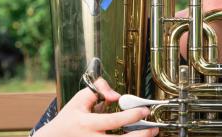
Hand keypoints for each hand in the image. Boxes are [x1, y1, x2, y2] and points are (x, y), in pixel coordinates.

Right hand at [33, 78, 157, 135]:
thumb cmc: (68, 119)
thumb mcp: (79, 99)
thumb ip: (99, 90)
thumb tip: (116, 95)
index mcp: (87, 124)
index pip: (113, 121)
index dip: (131, 116)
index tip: (144, 110)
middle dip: (140, 136)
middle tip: (153, 128)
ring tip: (149, 134)